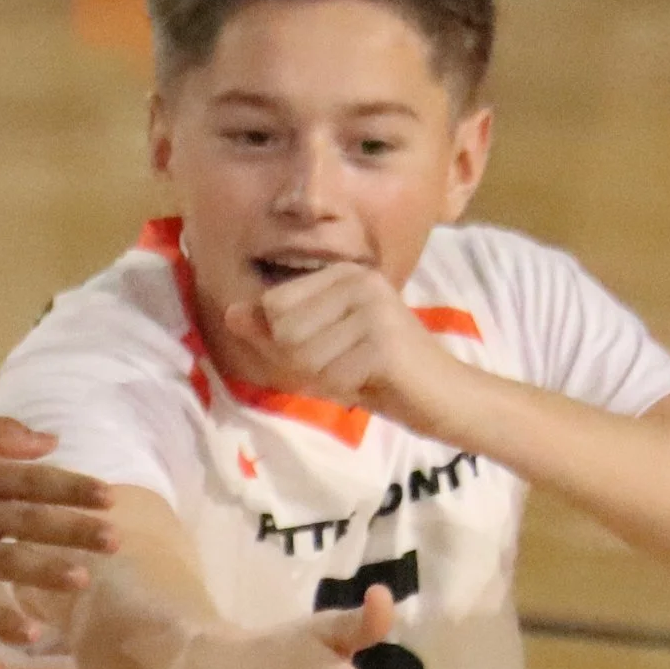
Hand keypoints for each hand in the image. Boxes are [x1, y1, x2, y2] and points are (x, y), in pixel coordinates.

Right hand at [0, 412, 113, 644]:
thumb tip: (49, 441)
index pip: (32, 479)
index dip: (73, 487)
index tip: (109, 497)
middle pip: (29, 521)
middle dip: (75, 529)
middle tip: (116, 539)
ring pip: (6, 563)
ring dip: (47, 571)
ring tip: (83, 579)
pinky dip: (1, 620)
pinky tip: (33, 633)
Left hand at [224, 262, 473, 437]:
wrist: (439, 396)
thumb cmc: (374, 373)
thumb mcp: (316, 350)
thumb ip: (272, 333)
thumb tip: (230, 313)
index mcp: (342, 273)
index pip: (272, 308)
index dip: (286, 345)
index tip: (327, 350)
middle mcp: (358, 278)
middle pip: (283, 331)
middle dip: (304, 364)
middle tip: (344, 366)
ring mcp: (373, 306)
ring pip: (303, 355)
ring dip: (325, 379)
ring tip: (358, 372)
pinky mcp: (384, 340)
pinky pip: (329, 375)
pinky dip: (344, 390)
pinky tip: (372, 382)